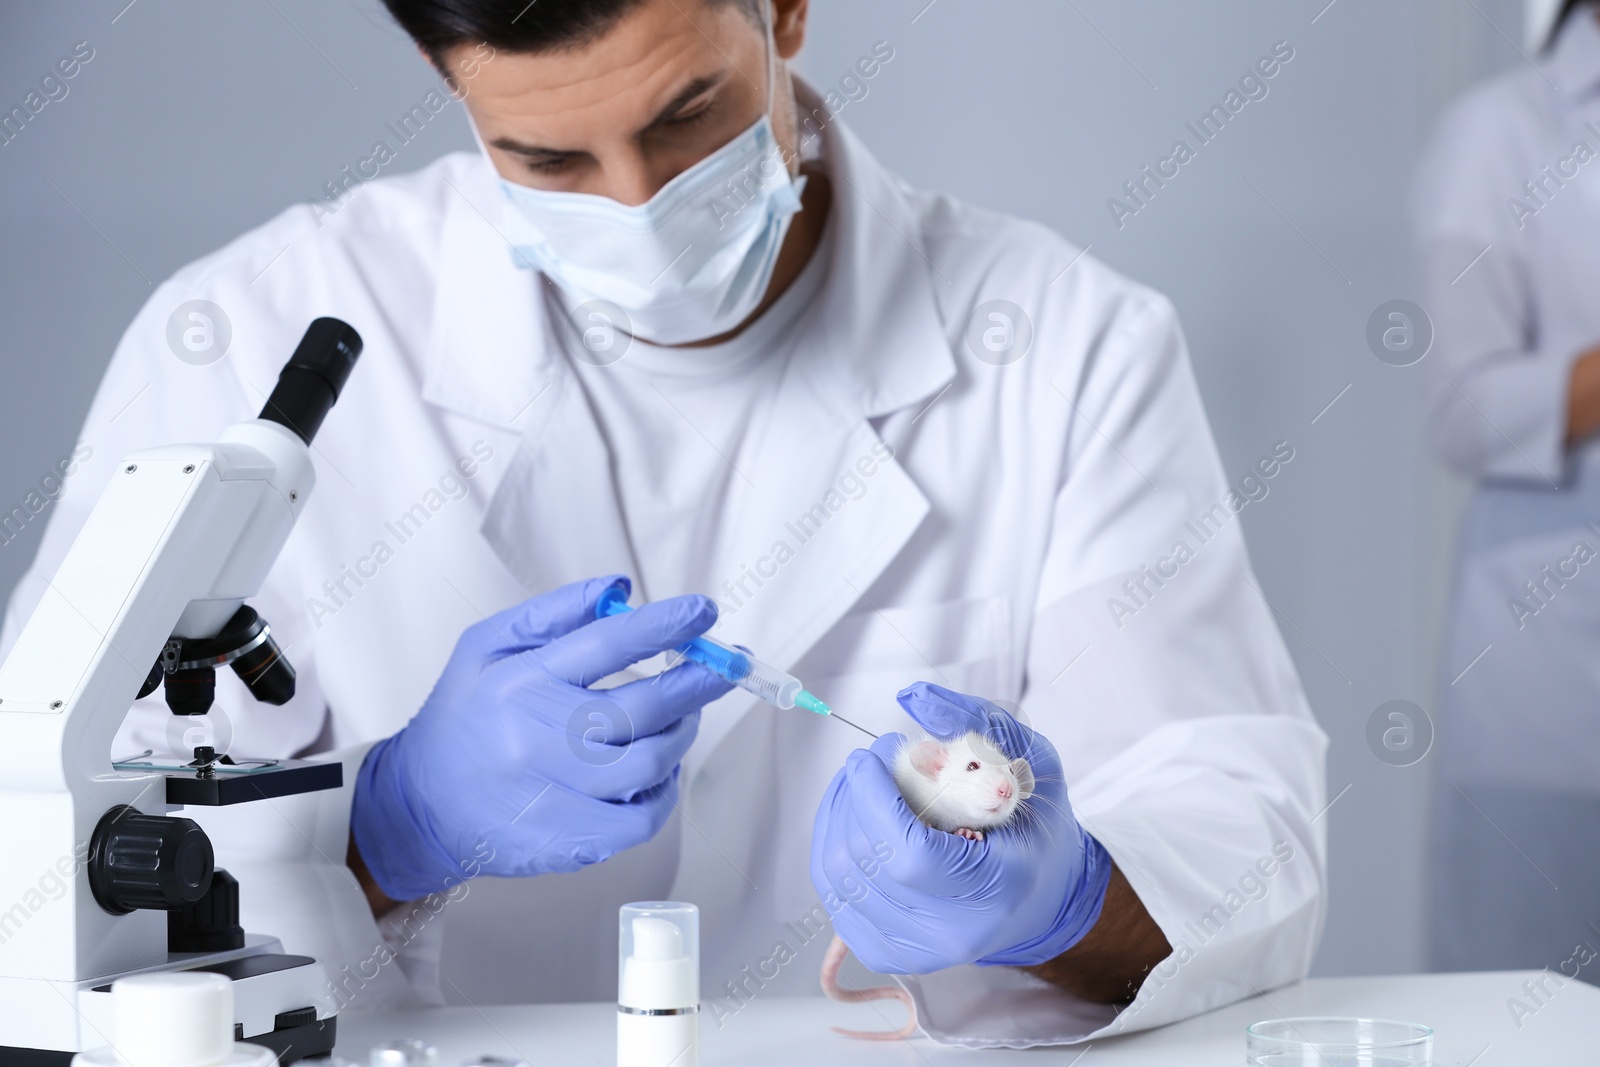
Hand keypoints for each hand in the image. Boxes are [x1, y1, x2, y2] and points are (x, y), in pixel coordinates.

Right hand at [351, 575, 730, 900]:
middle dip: (699, 681)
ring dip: (682, 734)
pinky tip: (659, 770)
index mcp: (520, 682)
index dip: (665, 625)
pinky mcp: (567, 841)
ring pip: (651, 762)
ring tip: (683, 717)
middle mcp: (538, 738)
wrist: (420, 808)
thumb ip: (554, 613)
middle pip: (644, 706)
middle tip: (725, 665)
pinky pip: (642, 818)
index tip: (705, 611)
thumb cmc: (465, 717)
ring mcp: (555, 794)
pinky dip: (664, 790)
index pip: (608, 644)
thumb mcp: (487, 647)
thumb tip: (620, 589)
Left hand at [810, 682, 1111, 972]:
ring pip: (837, 876)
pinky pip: (833, 892)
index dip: (873, 799)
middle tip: (874, 760)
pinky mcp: (884, 949)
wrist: (1041, 900)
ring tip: (865, 785)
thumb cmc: (1037, 830)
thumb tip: (914, 698)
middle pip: (863, 861)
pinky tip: (859, 818)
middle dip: (854, 795)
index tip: (870, 757)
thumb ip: (976, 722)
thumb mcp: (1031, 763)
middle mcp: (951, 934)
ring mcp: (913, 949)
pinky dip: (836, 844)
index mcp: (995, 891)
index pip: (908, 854)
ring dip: (840, 815)